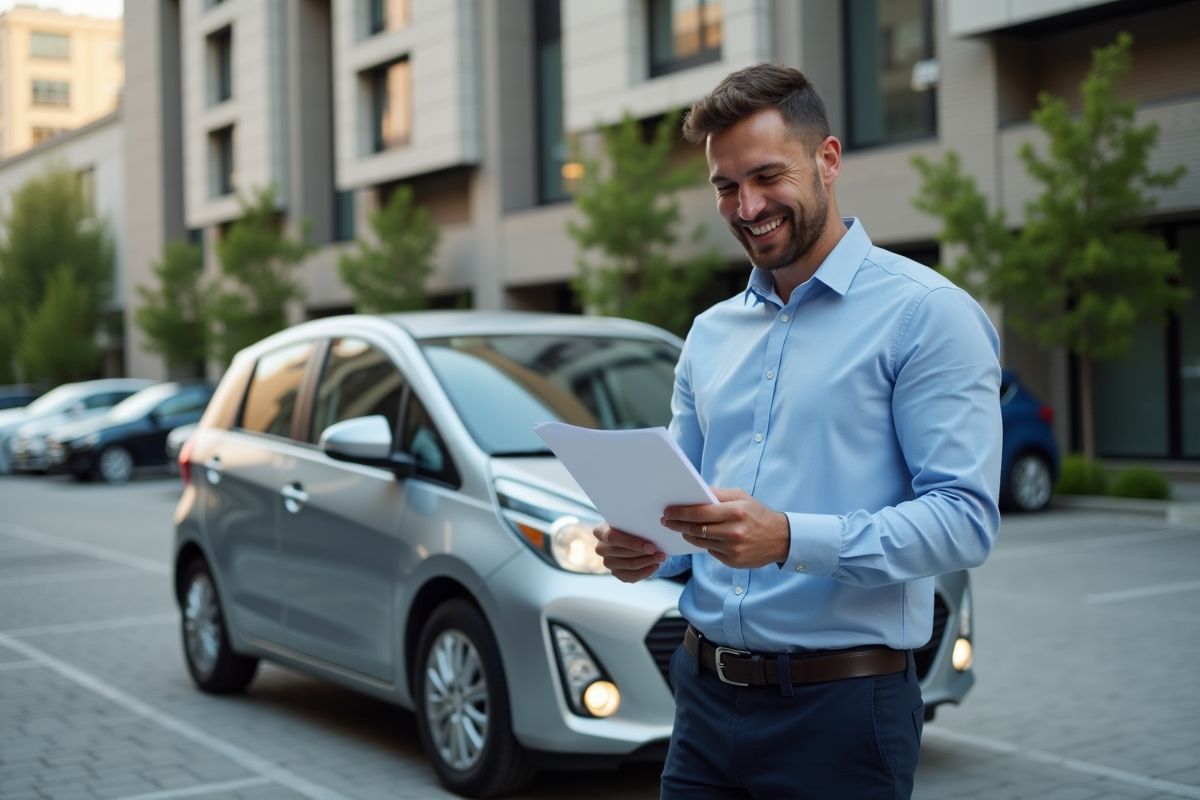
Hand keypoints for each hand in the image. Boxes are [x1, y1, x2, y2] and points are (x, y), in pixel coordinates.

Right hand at [594, 522, 665, 582]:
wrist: (626, 535)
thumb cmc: (629, 525)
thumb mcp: (629, 520)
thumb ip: (634, 523)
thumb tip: (652, 529)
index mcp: (600, 532)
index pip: (612, 538)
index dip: (632, 543)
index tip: (650, 547)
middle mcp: (601, 548)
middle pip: (623, 553)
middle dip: (645, 554)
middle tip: (660, 553)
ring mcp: (607, 562)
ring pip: (629, 565)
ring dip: (648, 562)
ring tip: (660, 557)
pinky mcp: (616, 572)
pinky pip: (631, 576)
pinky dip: (645, 572)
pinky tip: (654, 566)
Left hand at [662, 487, 789, 568]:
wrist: (780, 538)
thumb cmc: (757, 514)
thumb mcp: (741, 497)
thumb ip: (719, 493)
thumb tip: (697, 491)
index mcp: (735, 512)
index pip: (700, 512)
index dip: (681, 512)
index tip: (669, 511)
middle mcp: (734, 531)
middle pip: (697, 529)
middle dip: (678, 524)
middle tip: (667, 521)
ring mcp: (734, 549)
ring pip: (701, 542)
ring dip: (687, 535)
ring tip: (680, 529)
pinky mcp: (733, 561)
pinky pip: (711, 551)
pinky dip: (703, 544)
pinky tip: (699, 537)